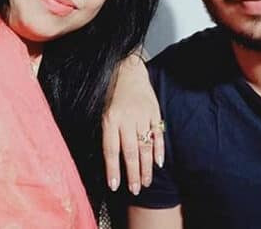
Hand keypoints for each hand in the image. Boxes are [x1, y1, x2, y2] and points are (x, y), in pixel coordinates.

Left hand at [102, 53, 163, 195]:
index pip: (111, 150)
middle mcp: (126, 119)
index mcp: (110, 120)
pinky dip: (159, 149)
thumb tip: (109, 160)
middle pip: (130, 152)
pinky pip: (158, 134)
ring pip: (145, 146)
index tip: (115, 186)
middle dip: (133, 174)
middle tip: (135, 190)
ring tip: (146, 182)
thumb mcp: (101, 112)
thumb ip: (106, 133)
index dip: (113, 170)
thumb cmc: (111, 94)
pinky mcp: (154, 112)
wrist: (128, 70)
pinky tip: (158, 163)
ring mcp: (142, 116)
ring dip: (146, 167)